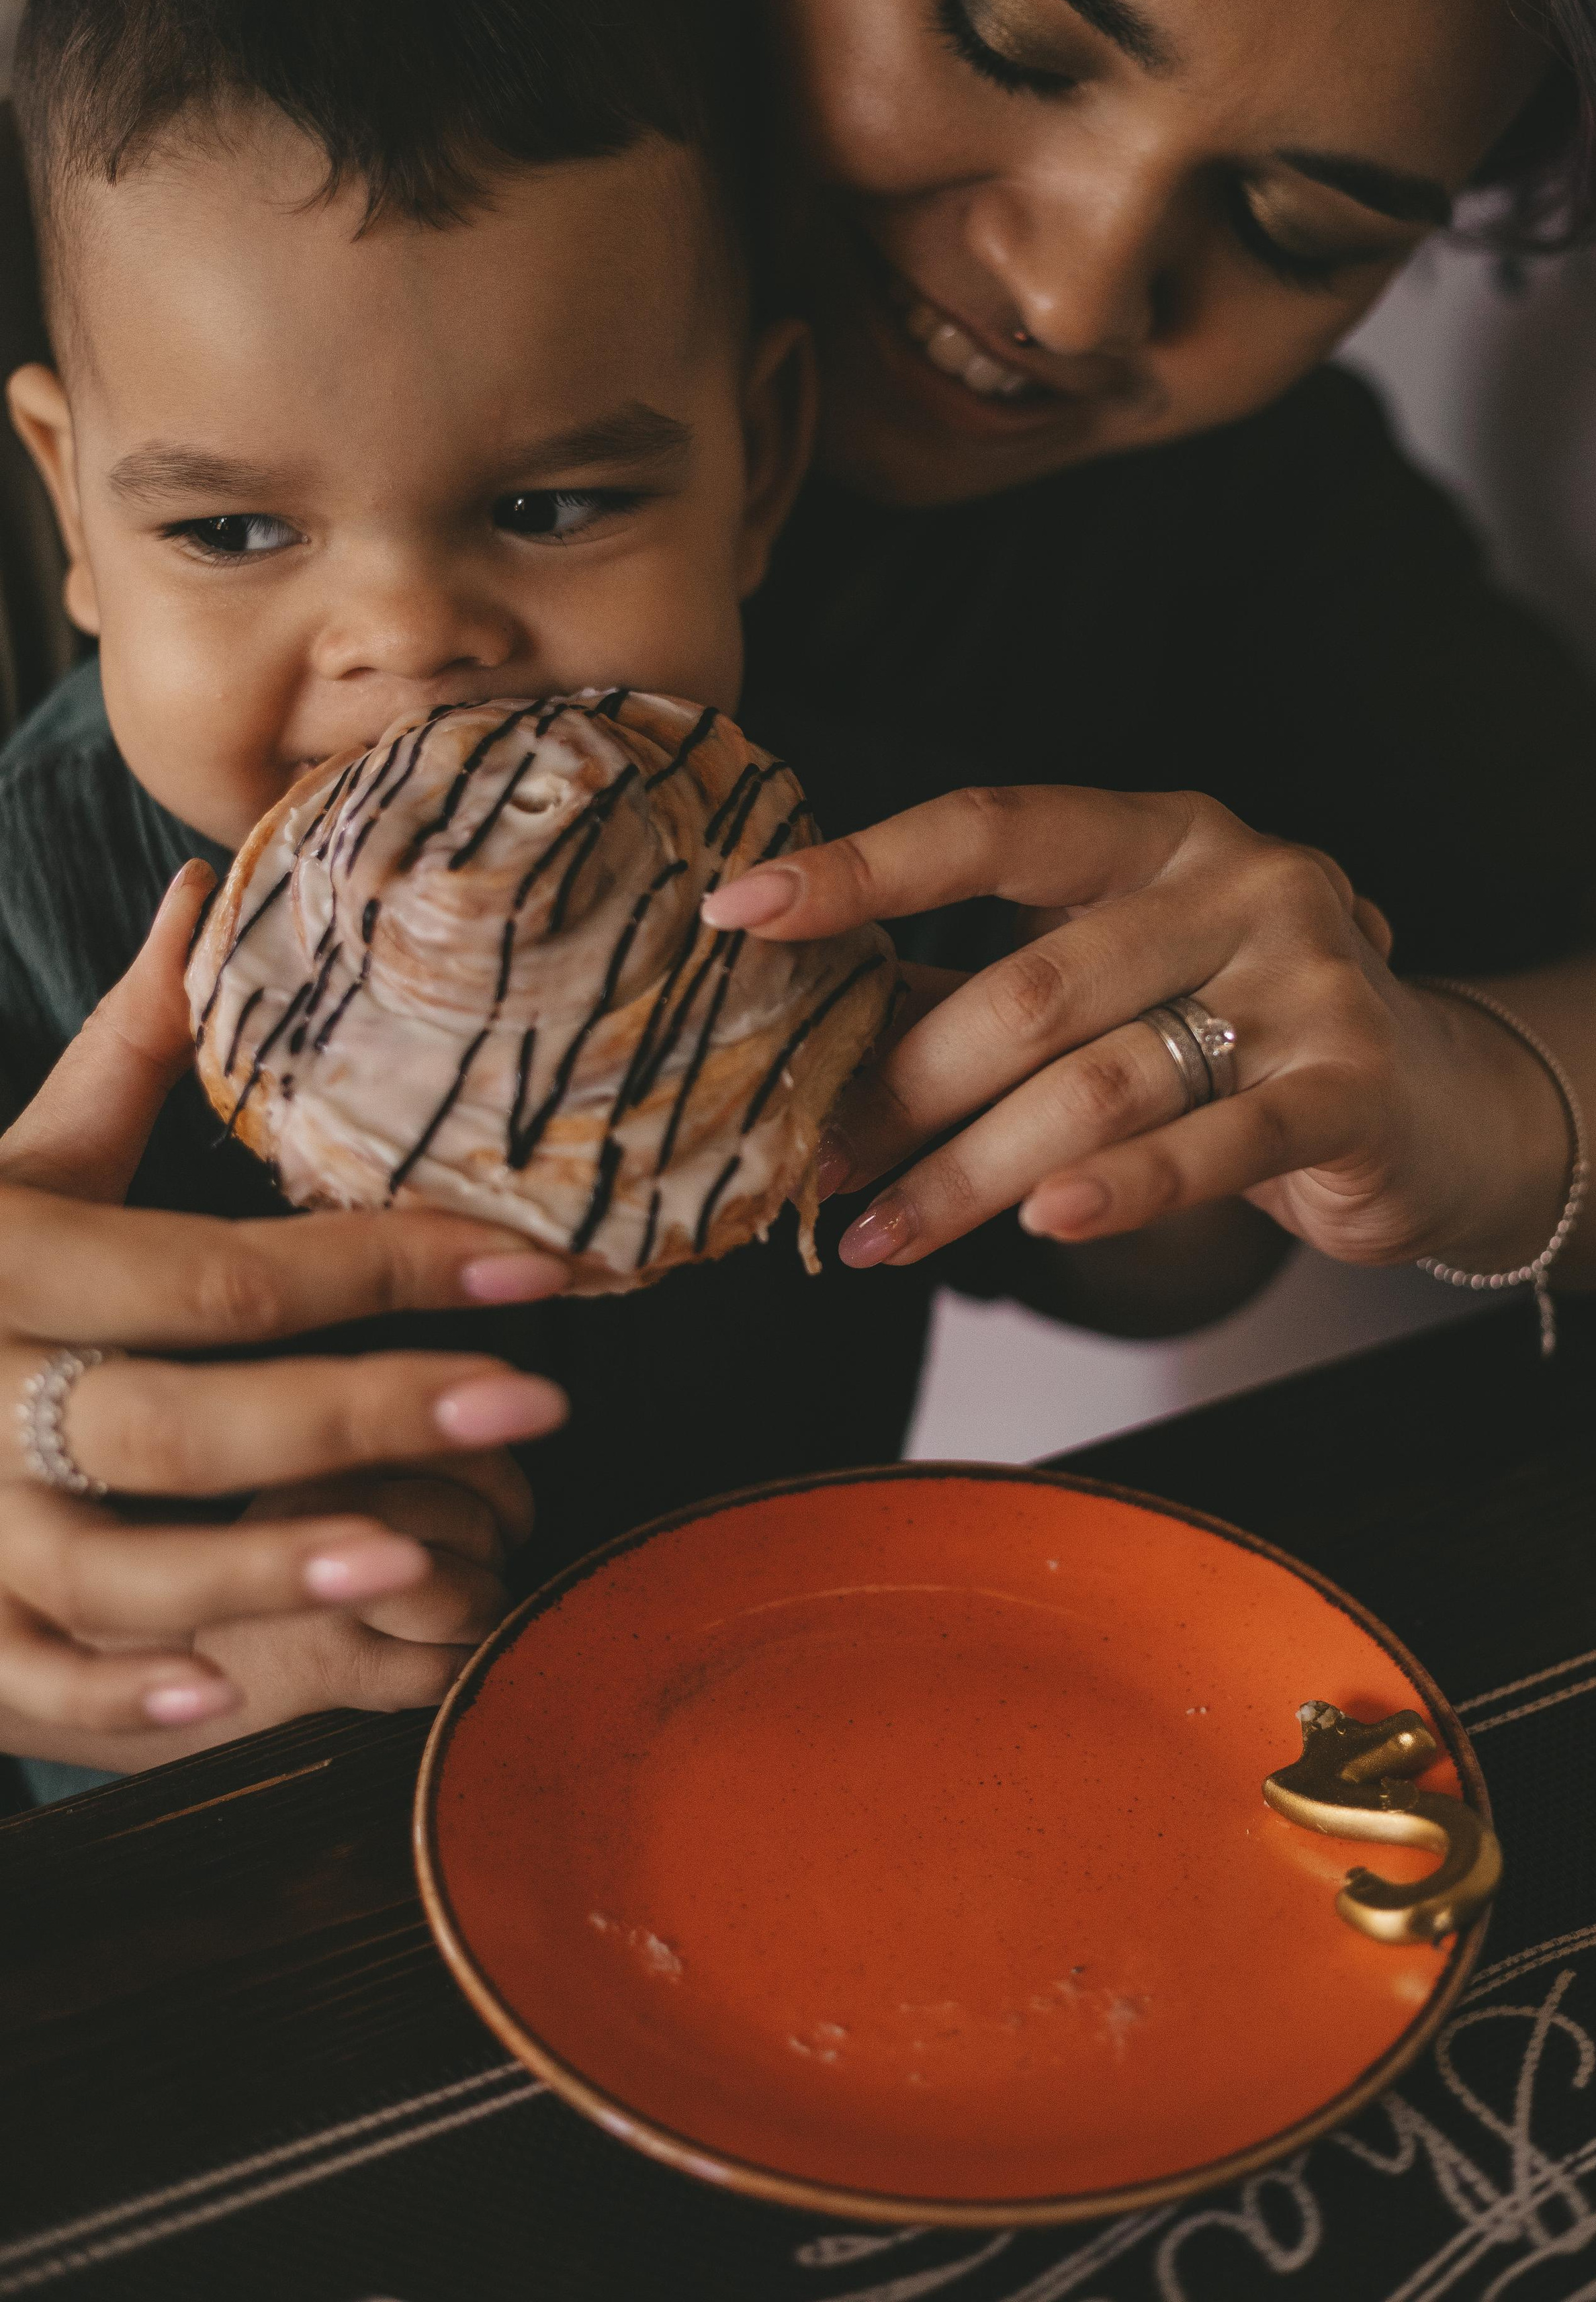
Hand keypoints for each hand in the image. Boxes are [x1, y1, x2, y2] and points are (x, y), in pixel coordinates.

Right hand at [0, 860, 571, 1759]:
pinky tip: (220, 1694)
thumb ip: (122, 1053)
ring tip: (415, 1556)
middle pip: (187, 1413)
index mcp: (6, 1256)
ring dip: (260, 1566)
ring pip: (105, 1562)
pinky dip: (106, 1699)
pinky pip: (10, 1676)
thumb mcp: (14, 1163)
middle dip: (369, 1412)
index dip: (390, 1265)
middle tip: (534, 1400)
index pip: (225, 1271)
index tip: (537, 1265)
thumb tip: (203, 901)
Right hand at [186, 1450, 532, 1742]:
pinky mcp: (324, 1667)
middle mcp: (315, 1506)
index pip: (463, 1446)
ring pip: (466, 1597)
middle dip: (494, 1559)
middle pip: (473, 1524)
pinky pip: (442, 1670)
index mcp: (328, 1450)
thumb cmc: (299, 1566)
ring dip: (483, 1617)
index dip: (506, 1488)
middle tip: (469, 1575)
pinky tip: (426, 1664)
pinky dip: (459, 1671)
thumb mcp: (339, 1484)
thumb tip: (517, 1420)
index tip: (504, 1516)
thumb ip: (415, 1452)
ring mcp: (315, 1592)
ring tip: (454, 1620)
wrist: (198, 1663)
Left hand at [702, 785, 1571, 1276]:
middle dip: (901, 1091)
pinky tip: (1040, 1224)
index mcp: (1159, 833)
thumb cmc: (1237, 1035)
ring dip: (967, 1175)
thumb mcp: (1118, 981)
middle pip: (1028, 988)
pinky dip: (1119, 1191)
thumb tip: (810, 1038)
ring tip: (878, 1236)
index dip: (862, 867)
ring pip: (1096, 1084)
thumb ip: (987, 991)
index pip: (992, 828)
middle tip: (810, 1164)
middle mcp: (1237, 880)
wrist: (1436, 1103)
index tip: (739, 910)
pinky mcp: (1350, 1087)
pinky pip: (1211, 1145)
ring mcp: (1302, 979)